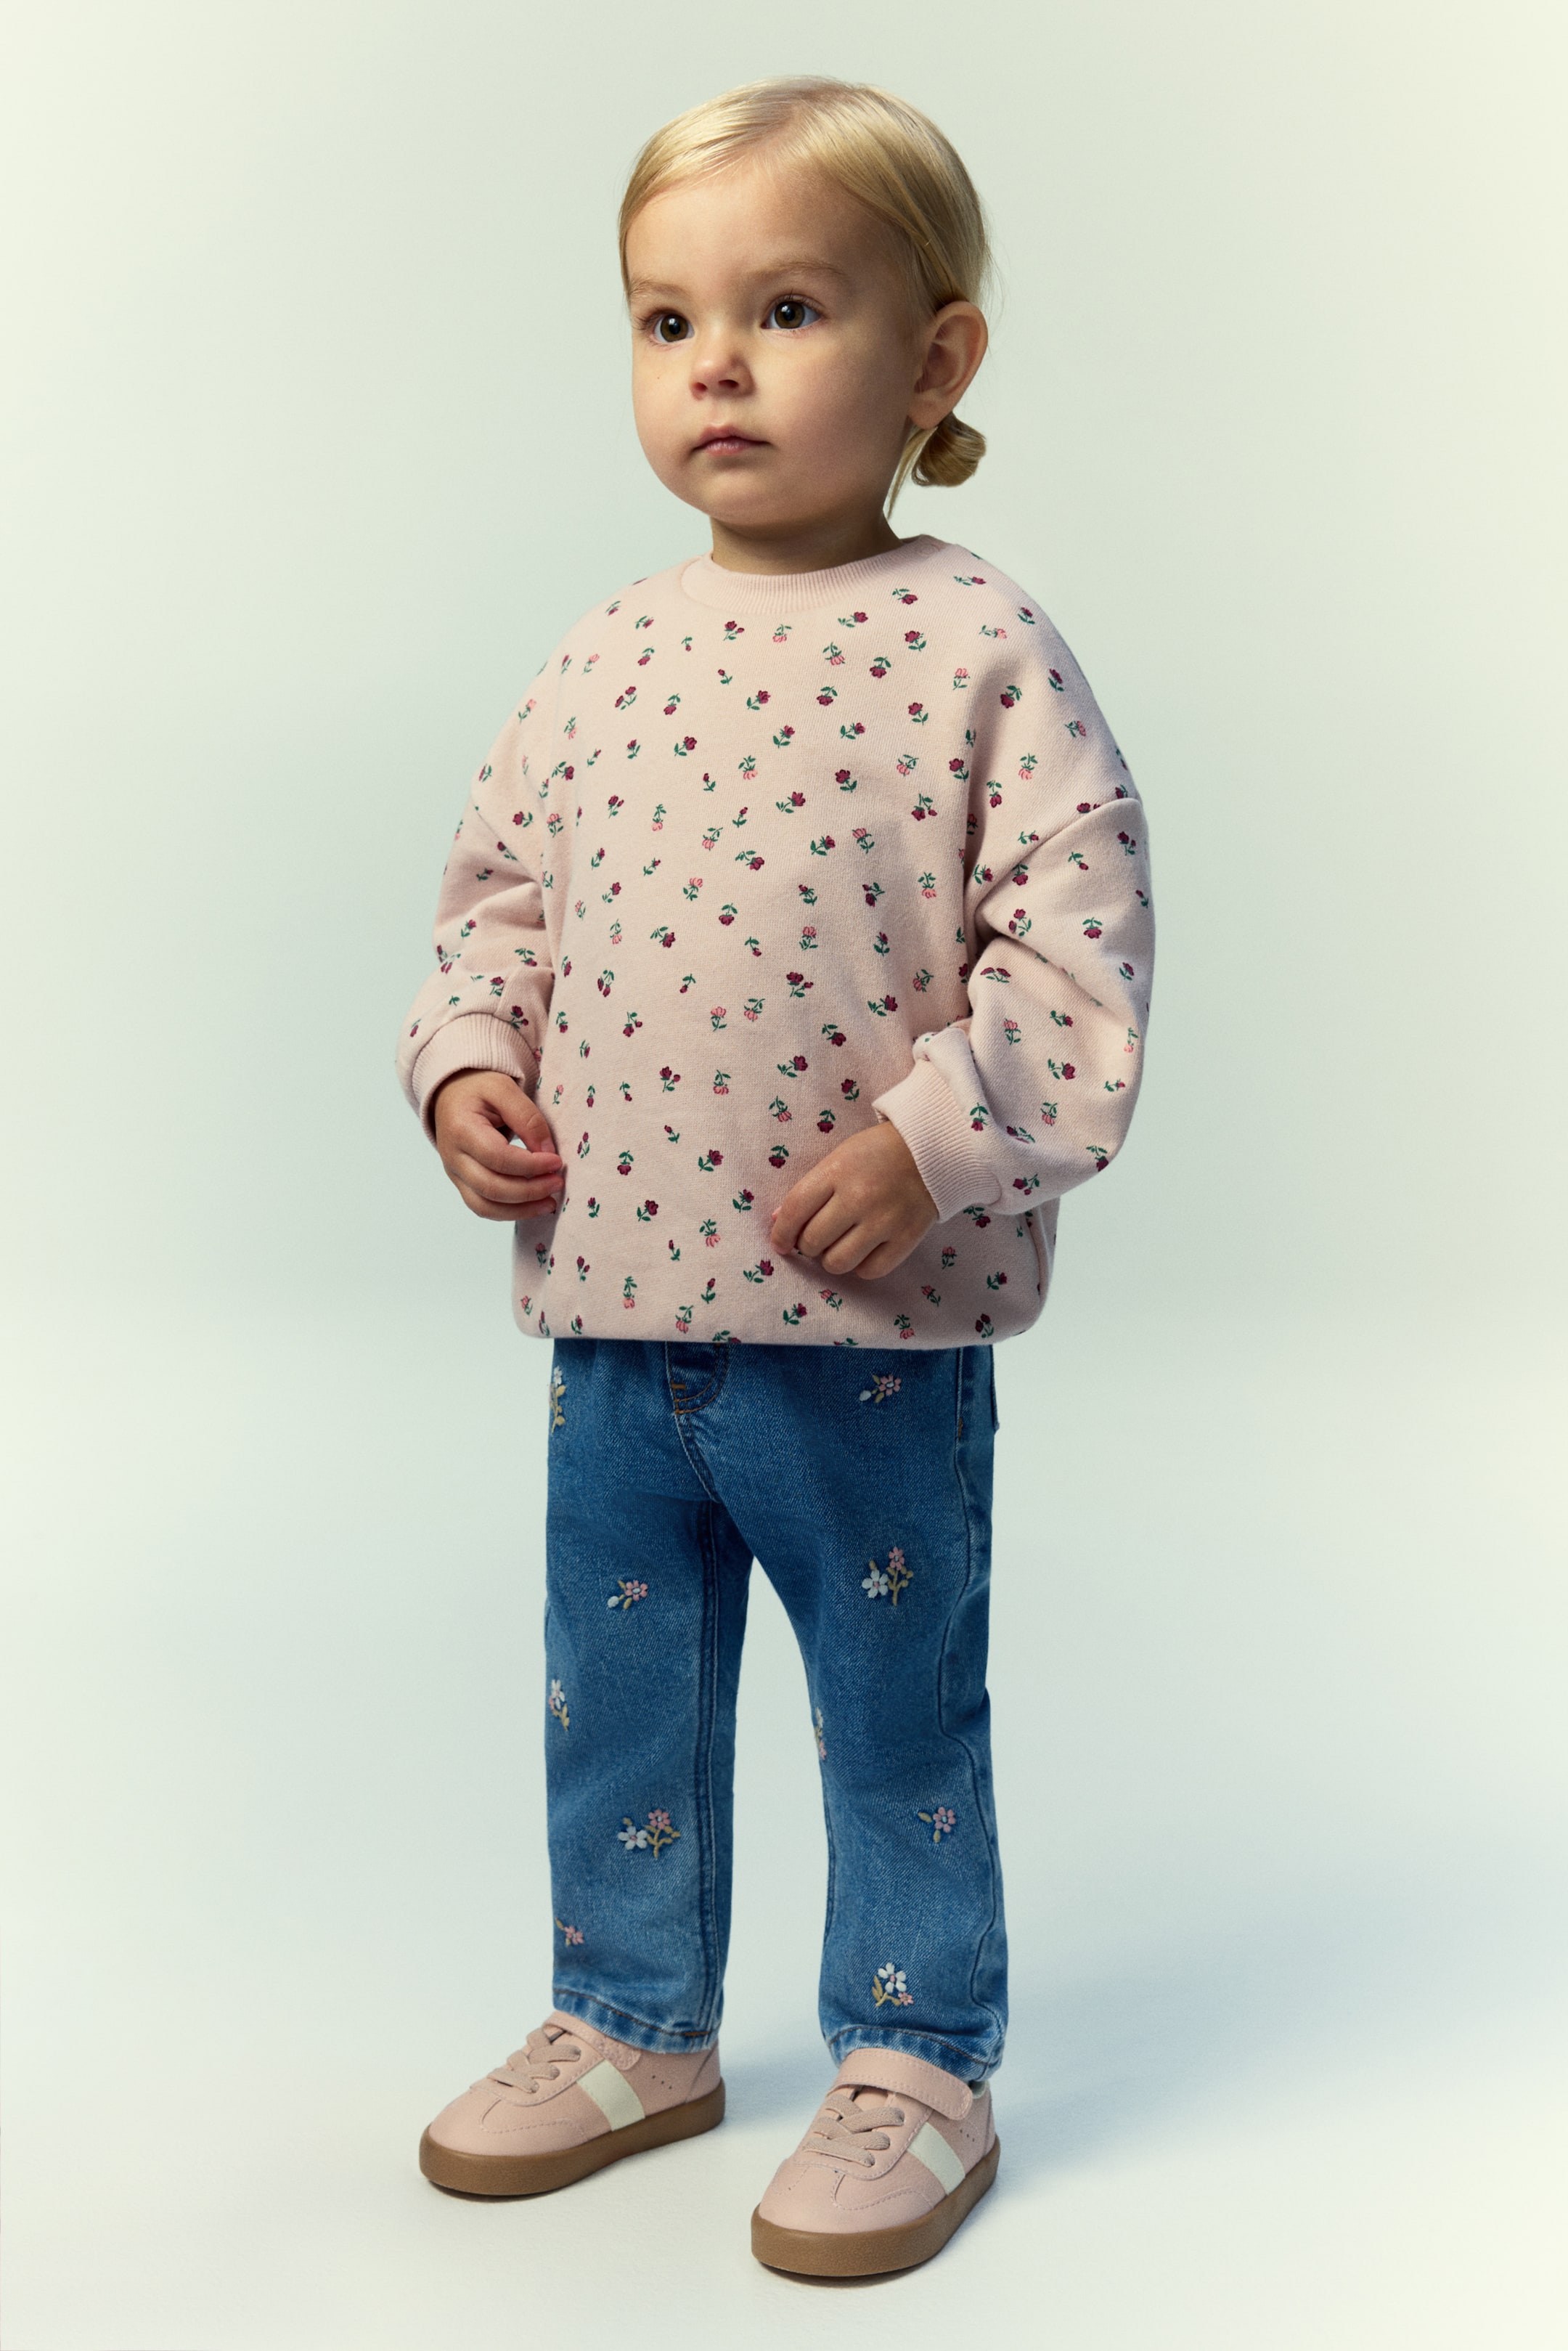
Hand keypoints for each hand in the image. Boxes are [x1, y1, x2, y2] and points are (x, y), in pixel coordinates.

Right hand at [431, 1070, 562, 1221]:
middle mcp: (453, 1157)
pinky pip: (483, 1208)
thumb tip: (547, 1153)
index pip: (497, 1158)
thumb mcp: (504, 1089)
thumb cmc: (479, 1089)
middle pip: (491, 1187)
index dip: (530, 1165)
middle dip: (529, 1190)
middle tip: (558, 1182)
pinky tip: (533, 1206)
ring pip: (485, 1206)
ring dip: (521, 1209)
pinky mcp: (462, 1184)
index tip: (556, 1161)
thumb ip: (527, 1118)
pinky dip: (510, 1212)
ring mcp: (455, 1174)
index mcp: (461, 1129)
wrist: (451, 1095)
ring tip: (550, 1202)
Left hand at [769, 1121, 936, 1278]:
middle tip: (816, 1238)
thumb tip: (779, 1221)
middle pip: (813, 1241)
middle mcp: (859, 1197)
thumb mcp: (839, 1158)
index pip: (794, 1210)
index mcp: (837, 1172)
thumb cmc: (878, 1153)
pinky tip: (864, 1251)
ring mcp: (884, 1220)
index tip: (780, 1243)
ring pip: (838, 1262)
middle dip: (807, 1245)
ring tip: (838, 1247)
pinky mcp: (906, 1238)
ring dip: (830, 1260)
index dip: (781, 1233)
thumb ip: (810, 1189)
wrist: (933, 1150)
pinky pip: (870, 1271)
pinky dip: (861, 1267)